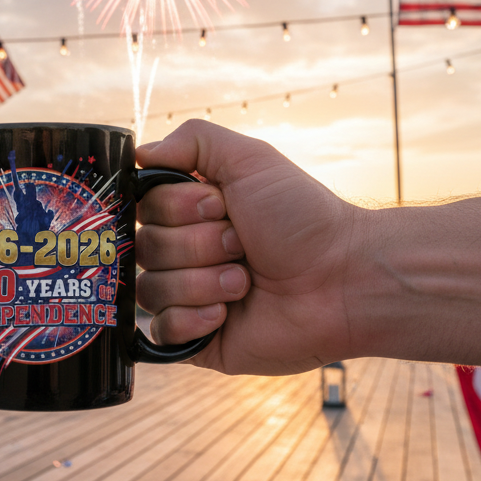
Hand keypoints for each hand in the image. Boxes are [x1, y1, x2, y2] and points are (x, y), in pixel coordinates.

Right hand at [136, 119, 361, 374]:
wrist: (341, 279)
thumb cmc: (302, 217)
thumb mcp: (250, 159)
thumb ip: (192, 140)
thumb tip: (138, 153)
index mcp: (191, 213)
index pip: (144, 207)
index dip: (178, 208)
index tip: (220, 206)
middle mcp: (184, 253)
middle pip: (145, 247)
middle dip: (199, 245)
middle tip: (242, 246)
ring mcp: (188, 297)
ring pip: (151, 289)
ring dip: (203, 282)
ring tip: (245, 282)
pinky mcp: (196, 340)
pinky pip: (160, 331)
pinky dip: (193, 319)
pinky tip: (227, 314)